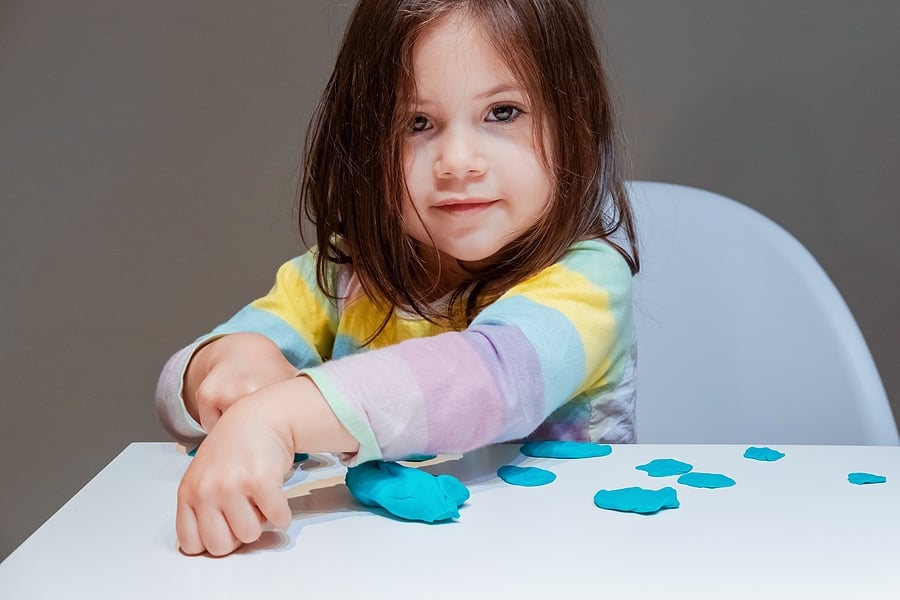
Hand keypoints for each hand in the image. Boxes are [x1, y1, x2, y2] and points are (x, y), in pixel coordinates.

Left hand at [176, 394, 294, 556]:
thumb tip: (213, 544)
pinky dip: (282, 514)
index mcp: (188, 493)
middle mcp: (206, 490)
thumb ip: (201, 508)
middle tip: (246, 512)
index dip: (214, 541)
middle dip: (238, 535)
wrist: (260, 418)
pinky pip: (277, 519)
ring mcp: (232, 486)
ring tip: (259, 498)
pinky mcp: (260, 481)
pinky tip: (276, 496)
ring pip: (250, 535)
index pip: (192, 544)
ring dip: (261, 521)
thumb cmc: (235, 447)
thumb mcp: (204, 476)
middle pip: (221, 546)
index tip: (225, 529)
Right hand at [184, 332, 297, 431]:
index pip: (273, 431)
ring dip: (235, 430)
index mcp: (271, 391)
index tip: (277, 440)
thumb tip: (332, 429)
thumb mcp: (291, 386)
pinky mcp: (207, 394)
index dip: (275, 439)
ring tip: (245, 409)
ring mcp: (225, 392)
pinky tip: (227, 406)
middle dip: (255, 436)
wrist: (242, 350)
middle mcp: (248, 391)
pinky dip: (216, 422)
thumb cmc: (270, 371)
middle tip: (261, 422)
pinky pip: (213, 425)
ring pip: (230, 434)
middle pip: (250, 436)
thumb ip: (306, 406)